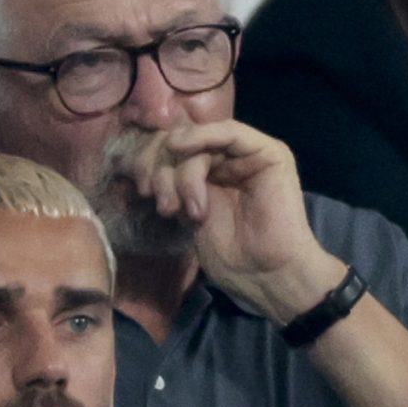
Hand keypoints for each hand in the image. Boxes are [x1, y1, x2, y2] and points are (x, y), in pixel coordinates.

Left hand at [116, 121, 346, 322]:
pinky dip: (201, 137)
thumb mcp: (185, 215)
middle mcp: (225, 159)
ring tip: (177, 206)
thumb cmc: (229, 256)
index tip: (140, 190)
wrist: (265, 274)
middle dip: (157, 165)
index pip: (168, 149)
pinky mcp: (267, 153)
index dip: (146, 161)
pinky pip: (229, 132)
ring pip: (198, 140)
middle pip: (178, 140)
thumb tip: (139, 164)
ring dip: (179, 170)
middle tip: (155, 197)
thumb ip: (171, 187)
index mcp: (206, 173)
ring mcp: (246, 154)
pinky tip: (181, 149)